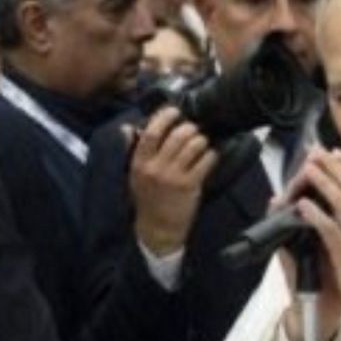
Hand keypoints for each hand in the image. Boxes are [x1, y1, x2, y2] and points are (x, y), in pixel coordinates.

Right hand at [129, 107, 217, 255]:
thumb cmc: (147, 200)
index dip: (165, 117)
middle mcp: (156, 167)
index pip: (152, 132)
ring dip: (201, 140)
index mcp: (140, 162)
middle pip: (176, 136)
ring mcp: (174, 176)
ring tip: (202, 142)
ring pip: (193, 146)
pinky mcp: (190, 186)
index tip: (175, 111)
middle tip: (193, 129)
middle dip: (189, 128)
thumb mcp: (133, 175)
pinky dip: (211, 155)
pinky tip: (211, 155)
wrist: (158, 229)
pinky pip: (205, 162)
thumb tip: (128, 127)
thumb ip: (131, 150)